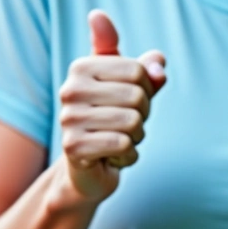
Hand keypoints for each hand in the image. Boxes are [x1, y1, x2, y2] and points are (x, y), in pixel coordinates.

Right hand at [56, 10, 165, 203]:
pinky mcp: (73, 146)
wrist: (90, 166)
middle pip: (135, 95)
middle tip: (126, 125)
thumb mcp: (131, 89)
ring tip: (121, 139)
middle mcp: (70, 90)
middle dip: (142, 115)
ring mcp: (69, 118)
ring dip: (137, 136)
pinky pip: (122, 145)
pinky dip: (129, 155)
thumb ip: (146, 70)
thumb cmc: (112, 118)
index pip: (136, 70)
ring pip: (132, 121)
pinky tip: (115, 157)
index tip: (131, 100)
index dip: (147, 88)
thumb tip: (158, 62)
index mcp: (81, 68)